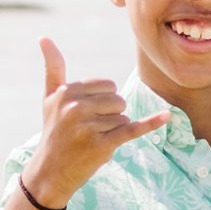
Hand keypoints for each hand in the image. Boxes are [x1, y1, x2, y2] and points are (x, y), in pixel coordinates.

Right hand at [25, 38, 168, 205]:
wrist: (49, 172)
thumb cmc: (53, 132)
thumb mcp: (49, 98)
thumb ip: (52, 67)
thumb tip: (44, 36)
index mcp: (67, 92)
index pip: (107, 85)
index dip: (103, 101)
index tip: (85, 115)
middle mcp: (75, 107)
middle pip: (118, 100)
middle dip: (110, 115)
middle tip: (89, 130)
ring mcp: (88, 127)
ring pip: (123, 117)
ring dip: (113, 131)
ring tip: (92, 140)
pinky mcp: (101, 145)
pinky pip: (132, 129)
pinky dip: (150, 124)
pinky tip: (166, 116)